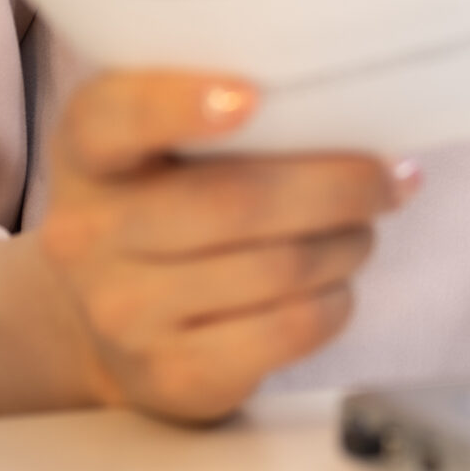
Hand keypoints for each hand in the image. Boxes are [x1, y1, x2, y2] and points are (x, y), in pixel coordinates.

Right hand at [33, 70, 415, 424]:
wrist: (105, 325)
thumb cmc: (162, 206)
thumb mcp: (156, 148)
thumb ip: (224, 114)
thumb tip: (352, 113)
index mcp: (86, 152)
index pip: (116, 117)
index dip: (180, 104)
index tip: (252, 98)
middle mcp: (88, 232)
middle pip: (237, 201)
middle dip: (338, 185)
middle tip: (383, 176)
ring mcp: (124, 311)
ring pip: (279, 266)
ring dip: (348, 242)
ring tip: (361, 228)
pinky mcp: (172, 373)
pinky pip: (289, 328)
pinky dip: (336, 300)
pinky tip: (335, 285)